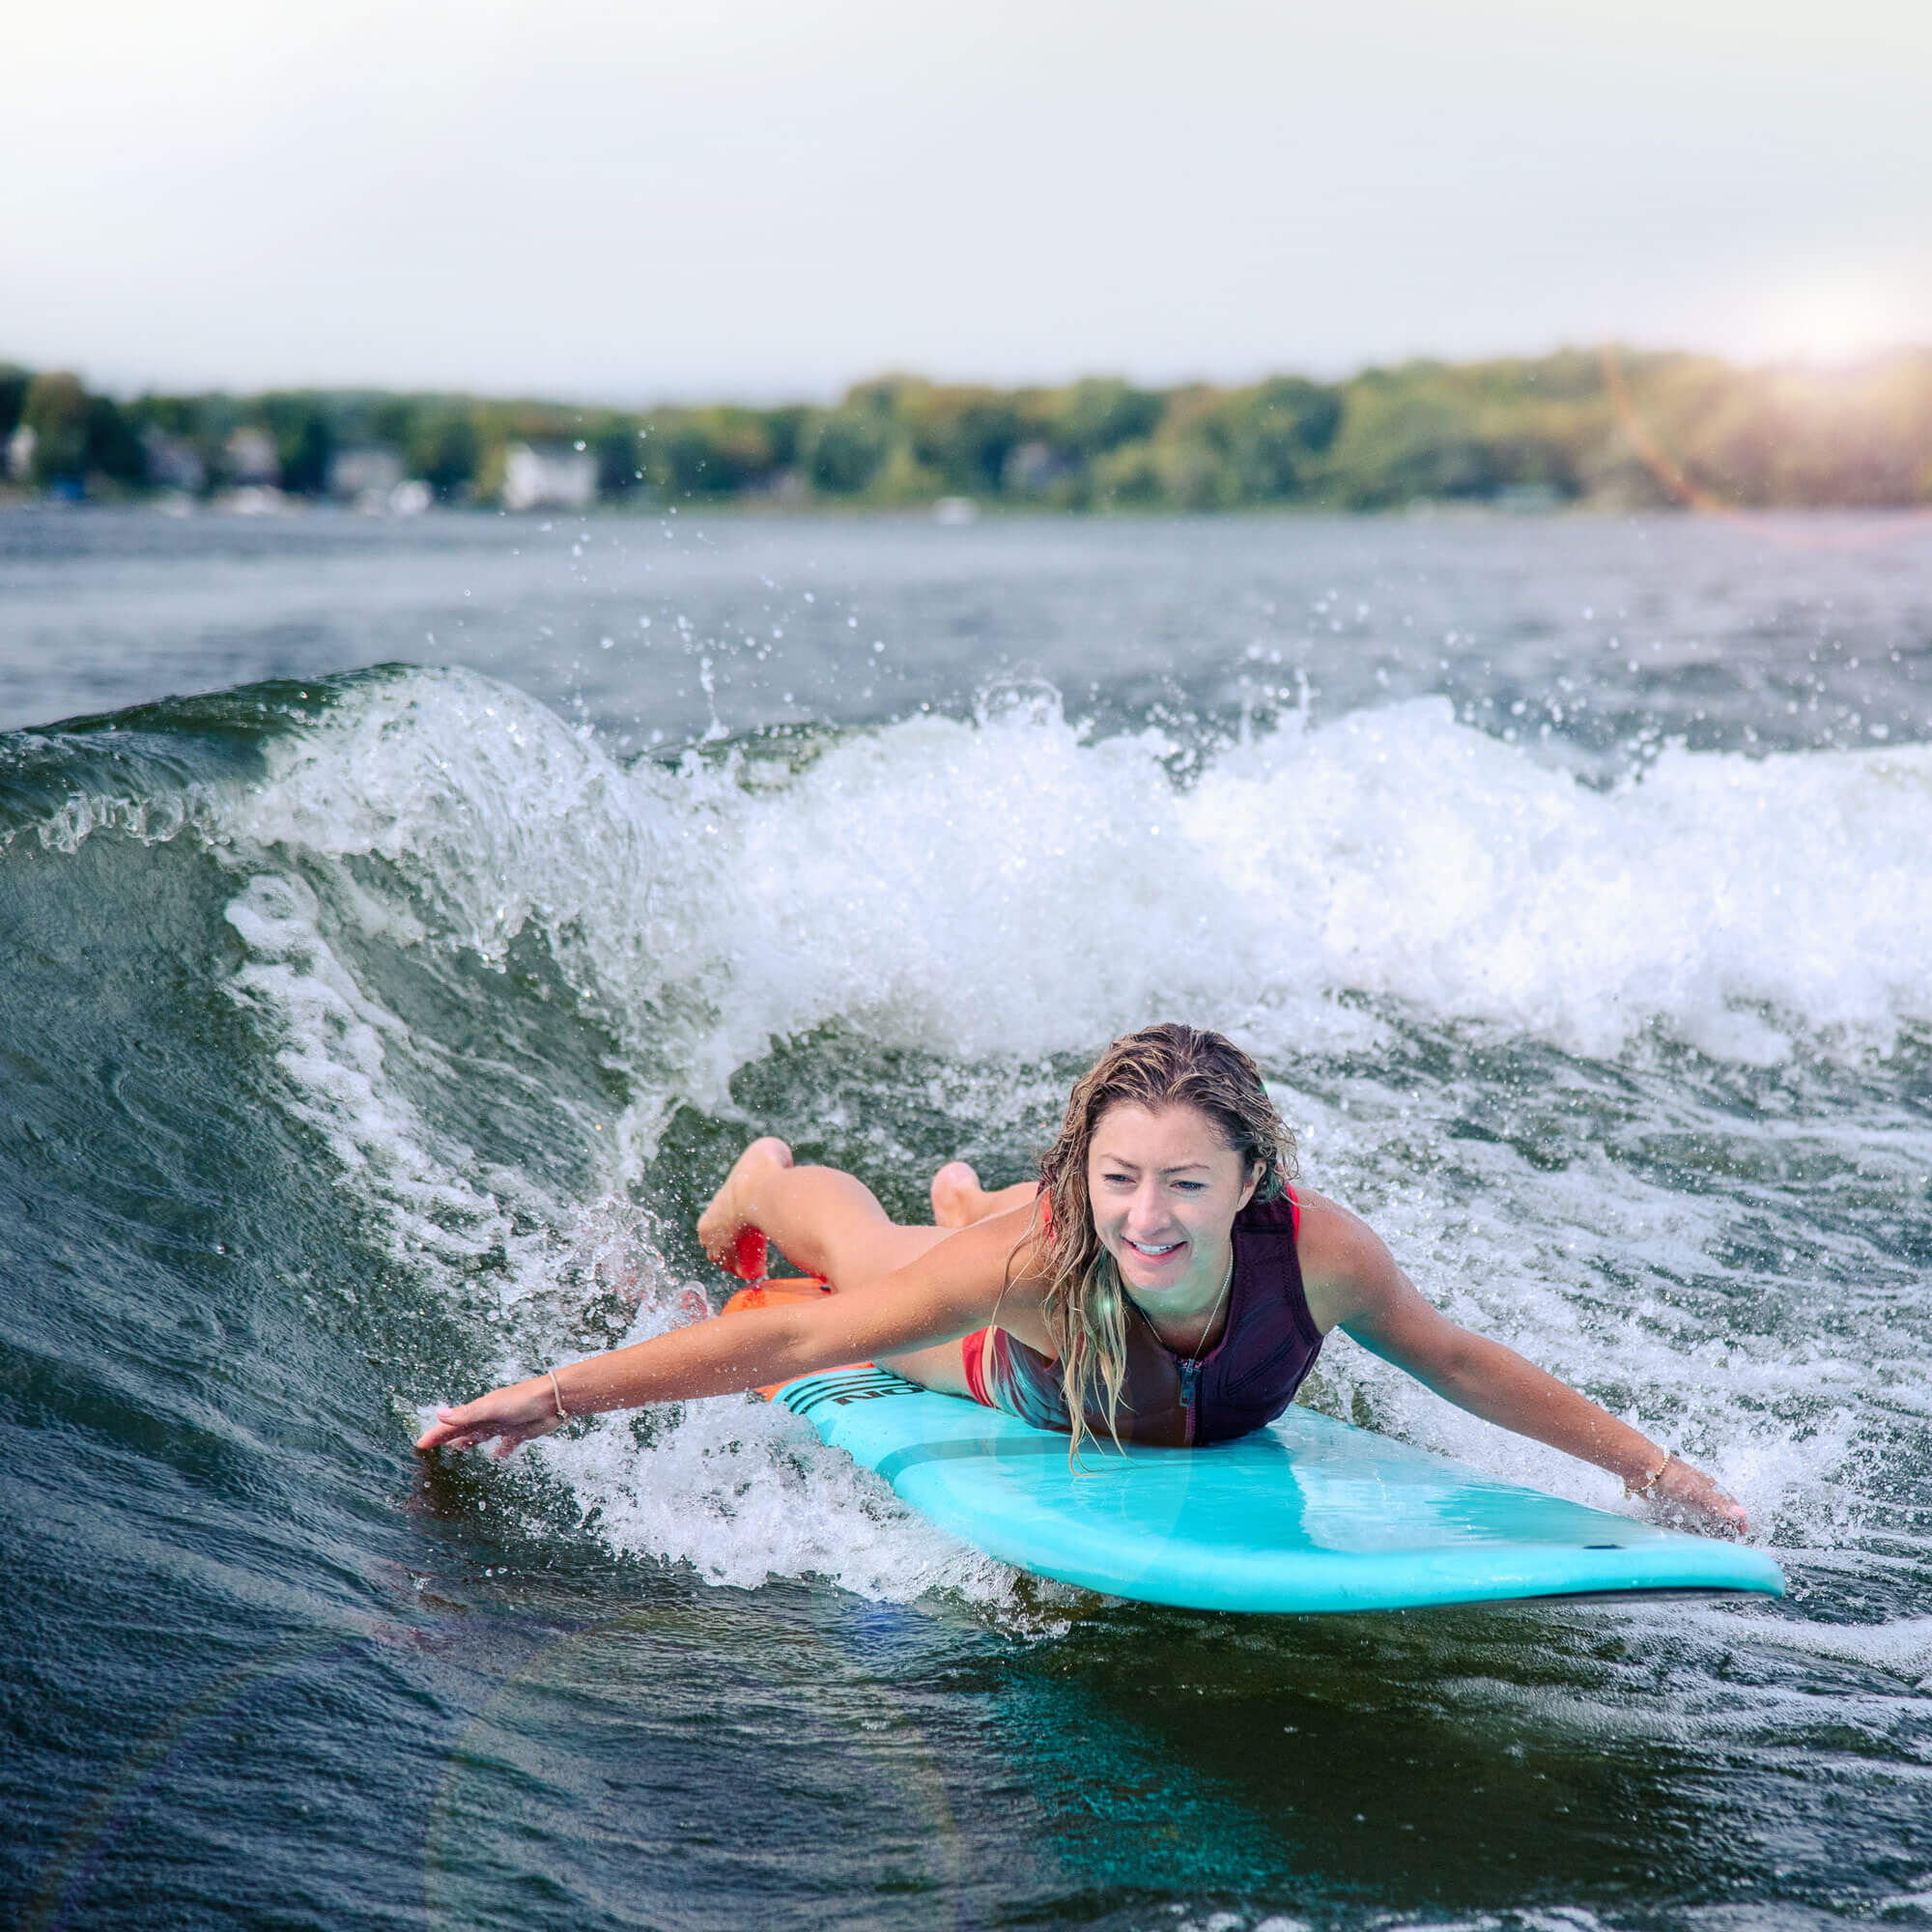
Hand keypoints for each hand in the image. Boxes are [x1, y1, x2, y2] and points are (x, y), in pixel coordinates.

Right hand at [414, 1377, 564, 1458]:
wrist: (553, 1400)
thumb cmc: (521, 1400)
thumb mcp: (490, 1408)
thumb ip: (466, 1413)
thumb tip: (439, 1413)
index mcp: (479, 1411)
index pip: (451, 1424)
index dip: (436, 1434)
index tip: (420, 1444)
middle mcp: (489, 1417)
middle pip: (463, 1430)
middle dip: (447, 1439)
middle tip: (432, 1448)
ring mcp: (503, 1425)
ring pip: (481, 1436)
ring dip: (470, 1442)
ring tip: (459, 1450)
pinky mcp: (519, 1433)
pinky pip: (506, 1444)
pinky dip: (500, 1452)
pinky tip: (498, 1458)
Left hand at [1643, 1455, 1747, 1538]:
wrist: (1643, 1468)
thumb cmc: (1672, 1475)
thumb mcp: (1699, 1491)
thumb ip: (1719, 1503)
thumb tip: (1742, 1514)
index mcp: (1708, 1484)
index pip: (1729, 1502)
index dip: (1737, 1516)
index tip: (1744, 1530)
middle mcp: (1698, 1489)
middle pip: (1717, 1506)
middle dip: (1727, 1520)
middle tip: (1734, 1535)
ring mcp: (1685, 1494)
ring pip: (1703, 1509)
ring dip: (1711, 1521)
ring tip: (1718, 1534)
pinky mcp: (1671, 1498)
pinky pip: (1687, 1512)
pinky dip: (1695, 1520)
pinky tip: (1693, 1526)